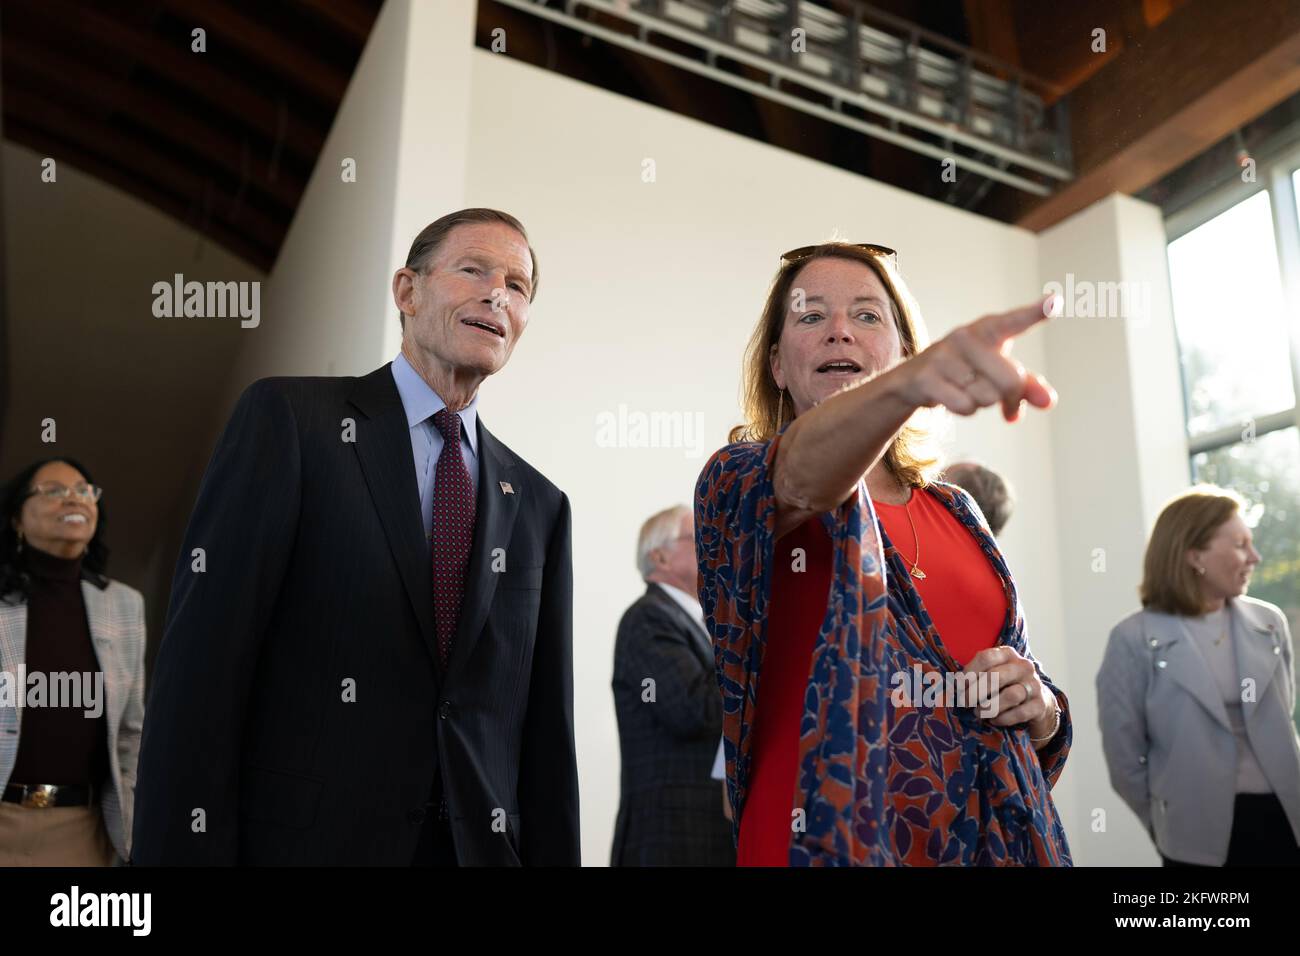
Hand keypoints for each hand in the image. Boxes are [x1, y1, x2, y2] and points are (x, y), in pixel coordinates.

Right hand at [892, 294, 1058, 422]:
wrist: (913, 379)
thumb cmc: (967, 371)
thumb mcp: (997, 373)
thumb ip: (1027, 386)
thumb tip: (1048, 402)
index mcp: (988, 329)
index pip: (1014, 321)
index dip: (1035, 312)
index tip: (1055, 301)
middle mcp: (965, 337)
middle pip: (1010, 380)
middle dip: (1010, 398)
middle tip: (1000, 400)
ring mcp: (943, 356)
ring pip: (987, 397)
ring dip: (981, 403)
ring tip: (965, 389)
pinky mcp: (927, 377)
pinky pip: (965, 406)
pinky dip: (964, 410)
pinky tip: (952, 397)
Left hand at [964, 645, 1055, 736]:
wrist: (1036, 702)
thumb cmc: (1005, 686)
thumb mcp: (991, 674)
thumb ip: (975, 676)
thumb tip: (955, 686)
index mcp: (1007, 654)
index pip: (986, 657)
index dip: (969, 673)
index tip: (960, 687)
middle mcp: (1023, 666)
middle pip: (995, 676)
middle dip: (975, 692)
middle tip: (965, 702)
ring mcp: (1034, 684)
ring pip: (1010, 695)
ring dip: (990, 707)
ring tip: (979, 712)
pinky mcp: (1040, 704)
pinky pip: (1020, 712)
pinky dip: (1003, 718)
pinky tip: (994, 720)